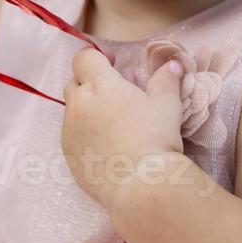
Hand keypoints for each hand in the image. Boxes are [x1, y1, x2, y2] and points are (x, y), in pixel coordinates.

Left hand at [61, 46, 185, 211]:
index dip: (97, 57)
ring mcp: (69, 131)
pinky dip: (84, 134)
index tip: (113, 64)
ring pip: (72, 111)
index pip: (84, 57)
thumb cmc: (155, 138)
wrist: (140, 185)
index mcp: (99, 86)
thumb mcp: (167, 105)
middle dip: (90, 83)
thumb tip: (172, 64)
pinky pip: (72, 136)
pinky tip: (106, 146)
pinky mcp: (68, 155)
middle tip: (114, 95)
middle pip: (75, 82)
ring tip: (112, 123)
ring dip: (87, 109)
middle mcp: (78, 105)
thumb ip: (167, 80)